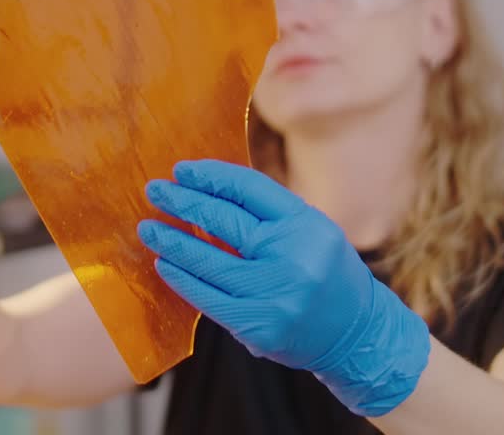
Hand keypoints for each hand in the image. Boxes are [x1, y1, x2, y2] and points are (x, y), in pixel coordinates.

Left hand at [138, 159, 429, 416]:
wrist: (356, 333)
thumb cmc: (325, 272)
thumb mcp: (309, 230)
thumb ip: (267, 213)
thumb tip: (206, 189)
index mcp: (305, 222)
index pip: (248, 187)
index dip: (210, 175)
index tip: (181, 170)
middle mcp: (291, 254)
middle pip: (222, 220)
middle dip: (182, 202)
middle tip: (154, 191)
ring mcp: (273, 292)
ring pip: (207, 259)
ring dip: (170, 240)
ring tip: (148, 227)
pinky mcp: (257, 325)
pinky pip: (207, 297)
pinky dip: (181, 278)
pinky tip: (164, 263)